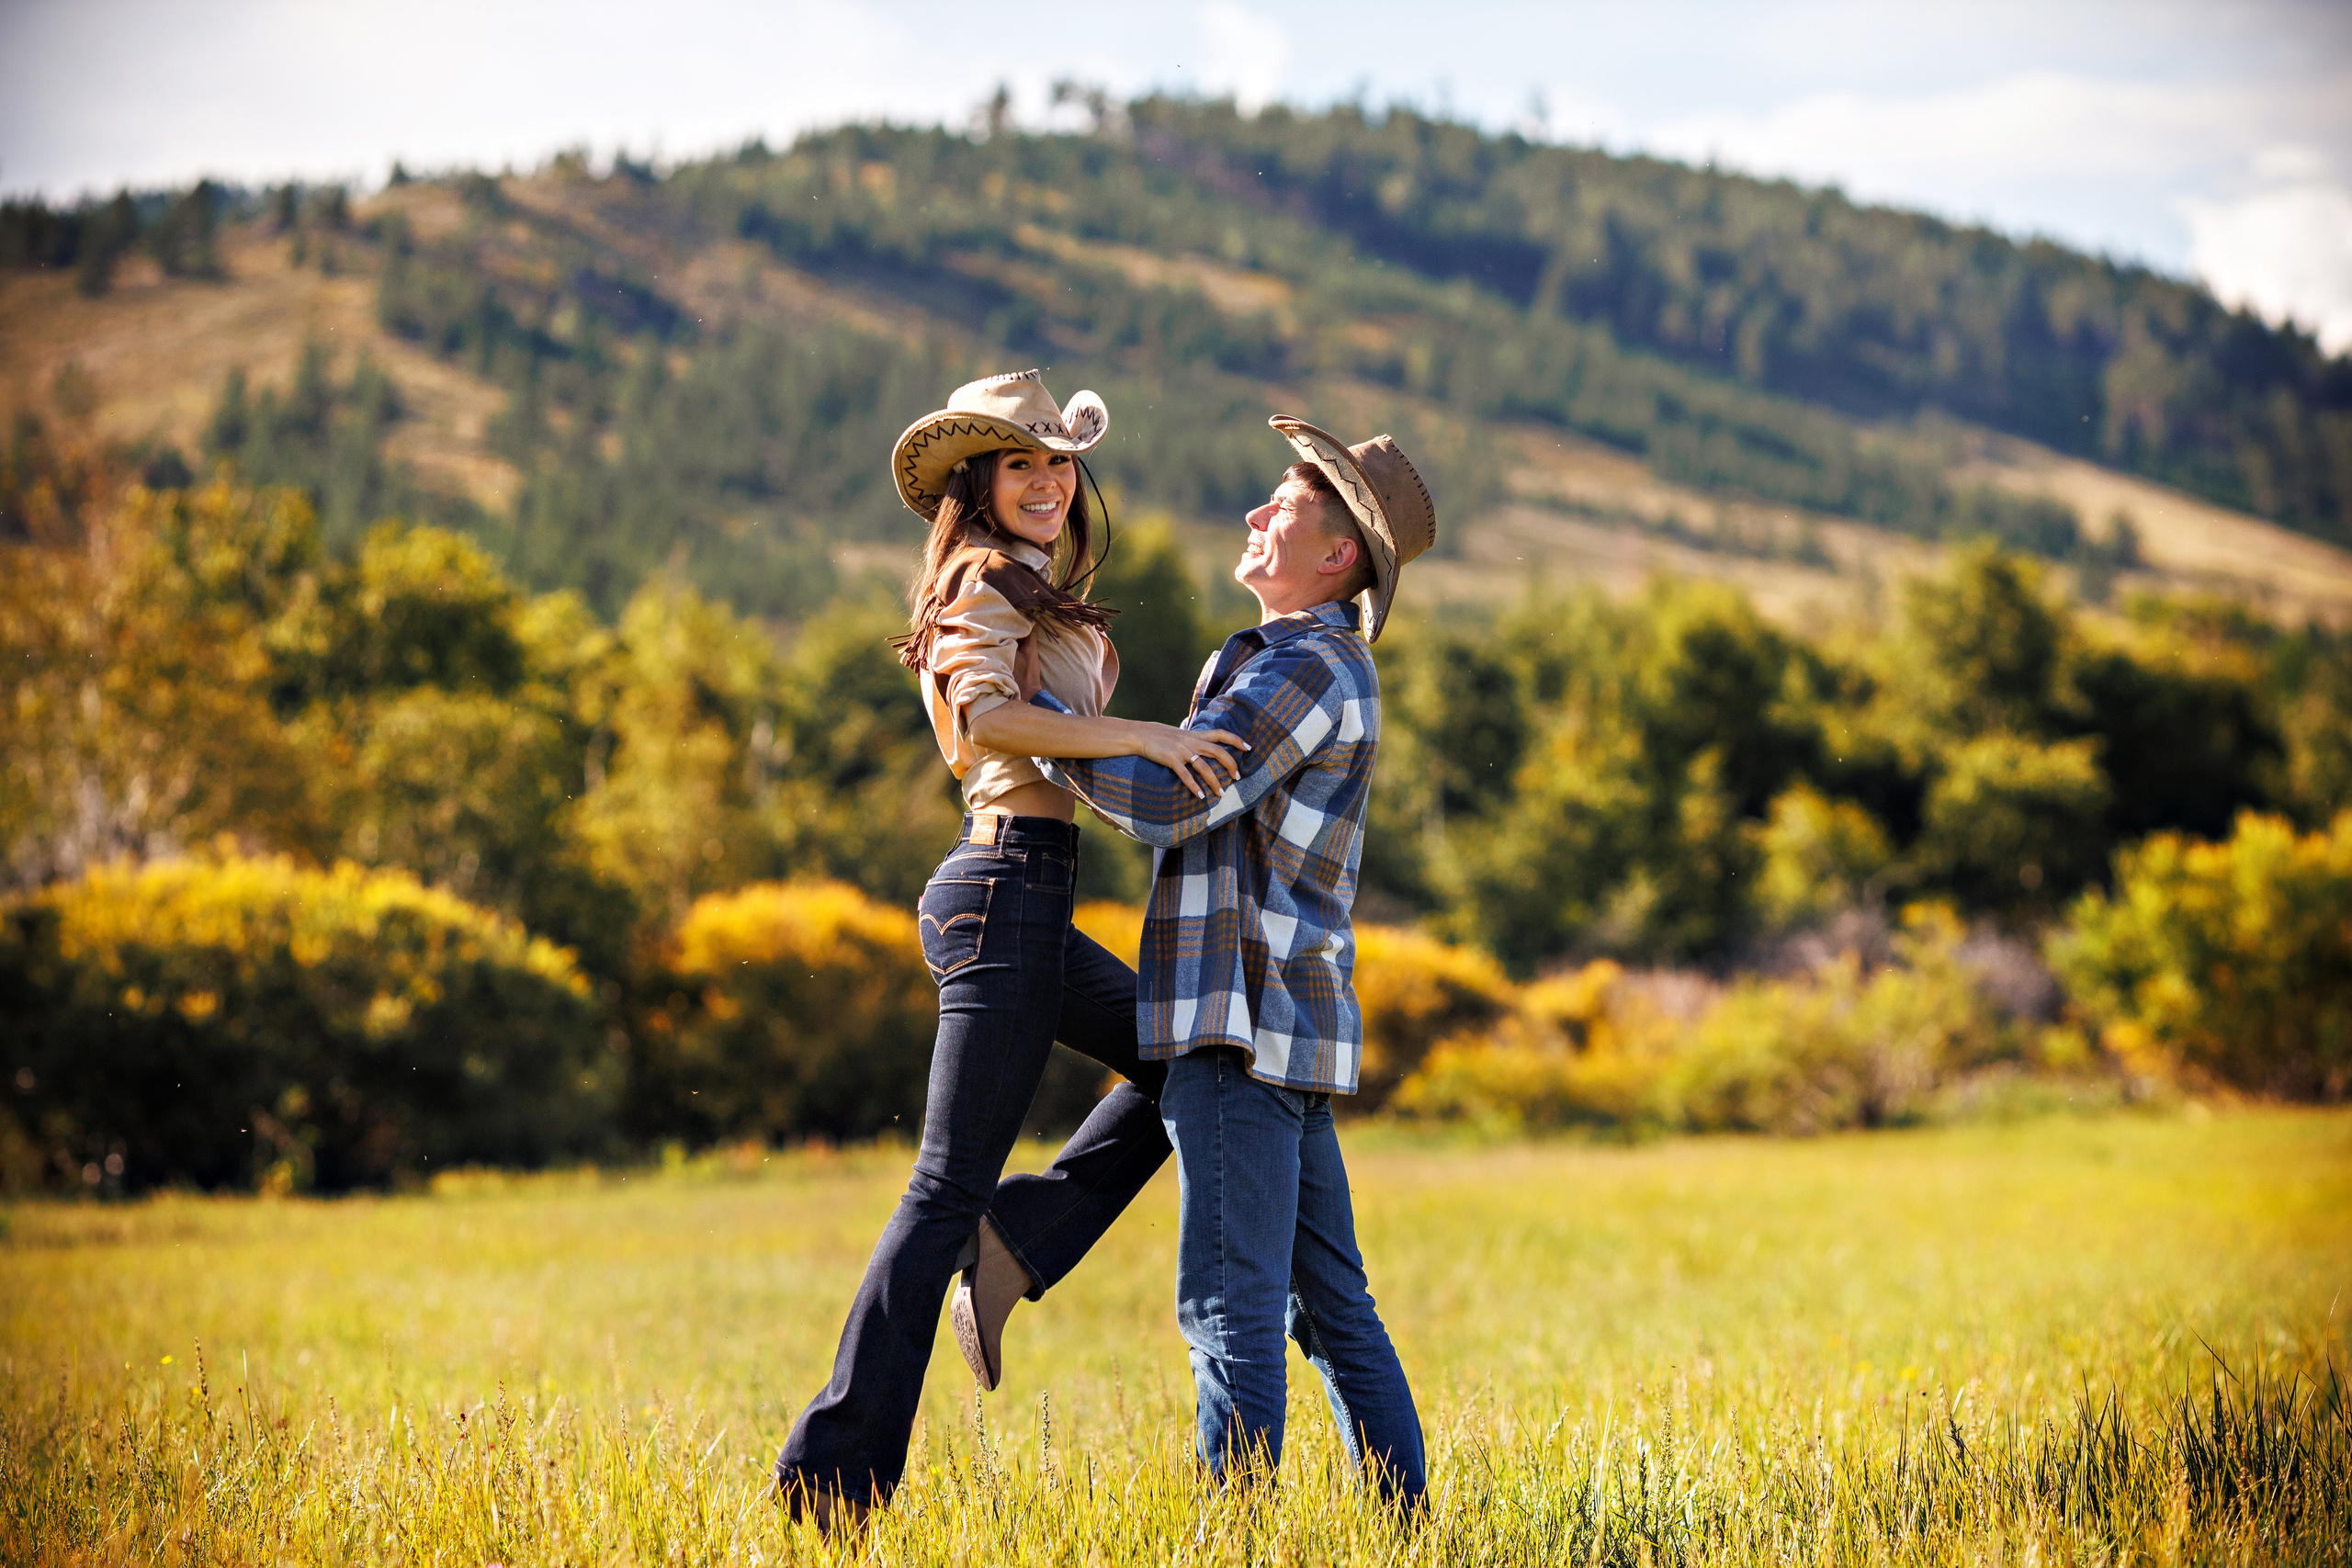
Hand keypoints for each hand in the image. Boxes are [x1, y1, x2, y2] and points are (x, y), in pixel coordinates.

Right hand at [1129, 723, 1249, 797]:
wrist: (1141, 734)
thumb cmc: (1160, 736)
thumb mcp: (1180, 734)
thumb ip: (1194, 740)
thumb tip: (1205, 745)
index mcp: (1196, 735)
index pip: (1221, 734)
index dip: (1236, 740)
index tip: (1249, 748)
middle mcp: (1192, 742)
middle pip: (1218, 752)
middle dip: (1231, 765)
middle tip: (1238, 777)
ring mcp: (1182, 751)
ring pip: (1204, 767)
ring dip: (1215, 782)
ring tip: (1220, 794)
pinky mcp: (1171, 760)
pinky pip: (1185, 776)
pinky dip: (1194, 787)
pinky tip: (1200, 796)